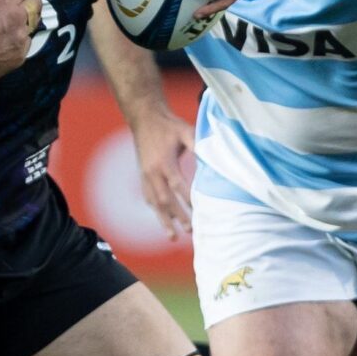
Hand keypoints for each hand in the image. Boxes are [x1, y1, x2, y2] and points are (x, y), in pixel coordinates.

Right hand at [0, 0, 41, 78]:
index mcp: (7, 2)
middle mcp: (20, 19)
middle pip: (36, 6)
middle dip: (32, 3)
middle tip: (25, 6)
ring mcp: (22, 39)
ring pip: (32, 27)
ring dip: (24, 24)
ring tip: (14, 28)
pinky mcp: (20, 57)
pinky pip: (25, 46)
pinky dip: (18, 43)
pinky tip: (8, 44)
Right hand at [130, 107, 194, 239]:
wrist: (145, 118)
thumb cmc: (169, 125)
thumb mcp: (186, 131)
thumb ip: (199, 146)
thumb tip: (213, 162)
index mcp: (164, 162)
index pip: (177, 185)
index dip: (189, 200)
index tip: (201, 211)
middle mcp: (152, 172)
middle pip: (165, 200)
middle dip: (178, 217)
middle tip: (191, 231)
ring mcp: (145, 176)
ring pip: (155, 203)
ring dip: (164, 221)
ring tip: (173, 237)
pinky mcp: (142, 176)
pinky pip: (149, 198)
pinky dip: (156, 211)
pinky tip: (164, 221)